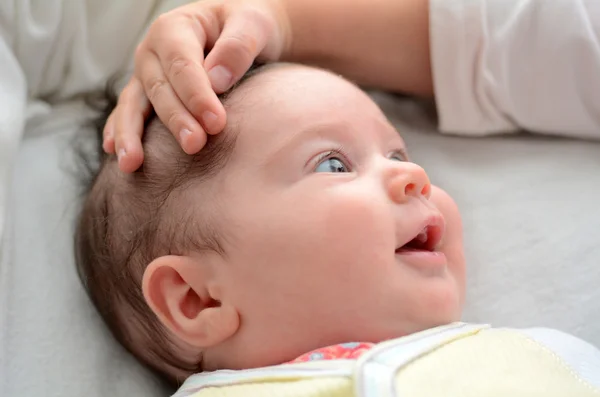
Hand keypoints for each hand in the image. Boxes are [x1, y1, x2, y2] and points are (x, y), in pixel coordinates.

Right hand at [104, 0, 290, 171]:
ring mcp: (145, 74)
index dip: (197, 95)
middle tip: (195, 145)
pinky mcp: (146, 94)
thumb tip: (217, 81)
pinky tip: (114, 153)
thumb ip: (238, 47)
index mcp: (175, 29)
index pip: (182, 65)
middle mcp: (152, 52)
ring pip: (133, 105)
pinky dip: (119, 131)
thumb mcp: (252, 24)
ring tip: (131, 163)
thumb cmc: (246, 26)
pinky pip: (128, 113)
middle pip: (159, 89)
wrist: (239, 30)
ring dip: (132, 135)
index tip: (216, 123)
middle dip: (176, 120)